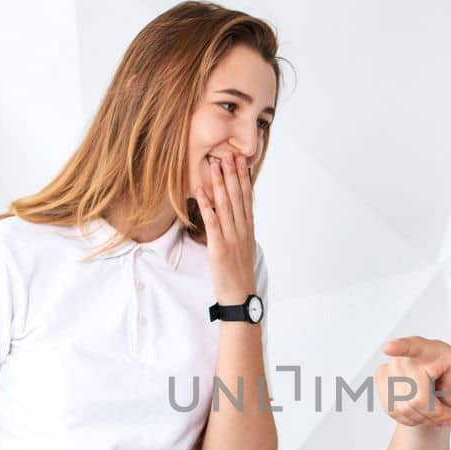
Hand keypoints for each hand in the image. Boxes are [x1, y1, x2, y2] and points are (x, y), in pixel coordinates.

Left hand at [195, 151, 257, 305]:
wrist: (240, 295)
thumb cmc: (239, 273)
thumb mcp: (243, 247)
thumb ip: (240, 229)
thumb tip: (236, 214)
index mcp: (248, 229)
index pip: (246, 197)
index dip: (243, 178)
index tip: (240, 160)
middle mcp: (242, 230)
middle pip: (237, 197)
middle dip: (232, 174)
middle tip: (227, 154)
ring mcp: (232, 238)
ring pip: (226, 205)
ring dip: (219, 184)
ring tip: (214, 165)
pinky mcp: (219, 247)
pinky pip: (212, 222)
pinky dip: (207, 205)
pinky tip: (202, 191)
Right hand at [376, 336, 450, 427]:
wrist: (436, 389)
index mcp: (432, 351)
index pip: (414, 347)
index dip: (401, 348)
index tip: (388, 348)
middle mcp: (407, 355)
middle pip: (417, 396)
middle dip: (435, 413)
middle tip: (449, 418)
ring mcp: (391, 366)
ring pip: (405, 408)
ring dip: (424, 419)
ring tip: (437, 414)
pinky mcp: (382, 380)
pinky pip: (395, 411)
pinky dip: (411, 419)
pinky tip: (422, 414)